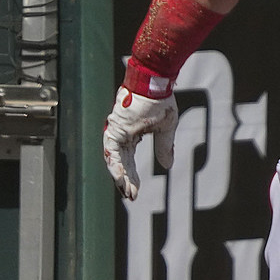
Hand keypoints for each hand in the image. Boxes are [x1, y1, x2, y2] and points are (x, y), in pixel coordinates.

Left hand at [103, 83, 176, 204]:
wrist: (155, 82)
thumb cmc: (160, 99)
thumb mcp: (166, 128)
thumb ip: (165, 147)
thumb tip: (168, 166)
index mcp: (131, 134)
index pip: (129, 160)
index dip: (132, 176)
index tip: (136, 191)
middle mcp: (121, 134)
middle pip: (121, 163)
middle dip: (126, 181)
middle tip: (130, 197)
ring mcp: (116, 131)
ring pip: (114, 159)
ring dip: (120, 177)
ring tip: (126, 192)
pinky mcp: (115, 128)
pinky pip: (111, 150)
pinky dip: (116, 165)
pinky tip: (120, 178)